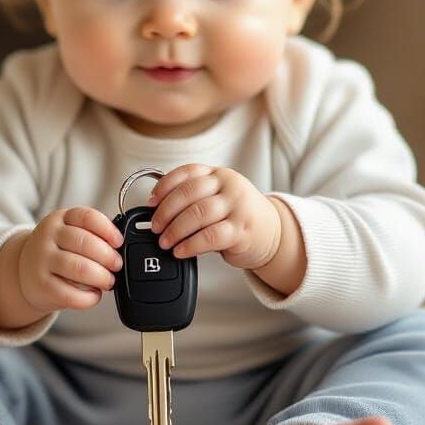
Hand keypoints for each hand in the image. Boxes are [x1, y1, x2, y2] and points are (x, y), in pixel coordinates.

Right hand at [18, 206, 123, 312]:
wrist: (24, 272)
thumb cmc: (57, 252)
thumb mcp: (69, 233)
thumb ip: (92, 235)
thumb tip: (120, 250)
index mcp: (60, 219)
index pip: (87, 217)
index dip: (108, 229)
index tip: (119, 242)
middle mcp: (48, 236)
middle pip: (85, 243)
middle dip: (108, 257)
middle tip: (117, 265)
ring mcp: (42, 261)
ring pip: (80, 268)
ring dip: (101, 277)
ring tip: (108, 281)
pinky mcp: (41, 285)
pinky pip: (70, 294)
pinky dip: (89, 298)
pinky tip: (94, 295)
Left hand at [147, 164, 281, 270]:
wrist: (273, 233)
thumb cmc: (238, 216)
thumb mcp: (219, 198)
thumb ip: (194, 200)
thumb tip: (157, 213)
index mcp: (218, 174)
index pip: (186, 173)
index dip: (164, 187)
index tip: (150, 203)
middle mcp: (229, 185)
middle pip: (189, 192)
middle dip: (165, 211)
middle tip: (155, 227)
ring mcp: (237, 206)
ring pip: (198, 214)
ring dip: (175, 230)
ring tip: (165, 242)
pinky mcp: (242, 229)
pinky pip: (210, 236)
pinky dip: (191, 245)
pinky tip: (181, 251)